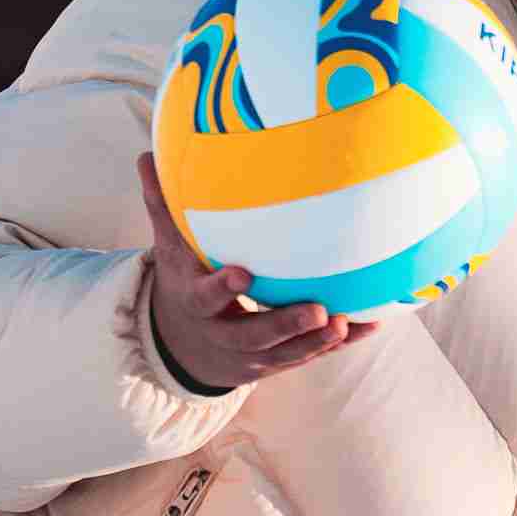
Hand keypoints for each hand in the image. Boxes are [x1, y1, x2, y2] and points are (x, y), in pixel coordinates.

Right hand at [137, 151, 380, 388]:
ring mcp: (253, 354)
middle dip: (284, 326)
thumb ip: (163, 206)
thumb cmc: (184, 278)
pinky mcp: (278, 360)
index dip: (222, 289)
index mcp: (197, 301)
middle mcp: (224, 333)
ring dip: (316, 342)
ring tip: (344, 323)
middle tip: (317, 311)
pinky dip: (340, 342)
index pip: (206, 297)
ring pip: (286, 353)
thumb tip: (146, 155)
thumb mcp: (169, 247)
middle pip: (254, 337)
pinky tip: (371, 324)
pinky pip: (311, 353)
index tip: (242, 274)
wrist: (185, 342)